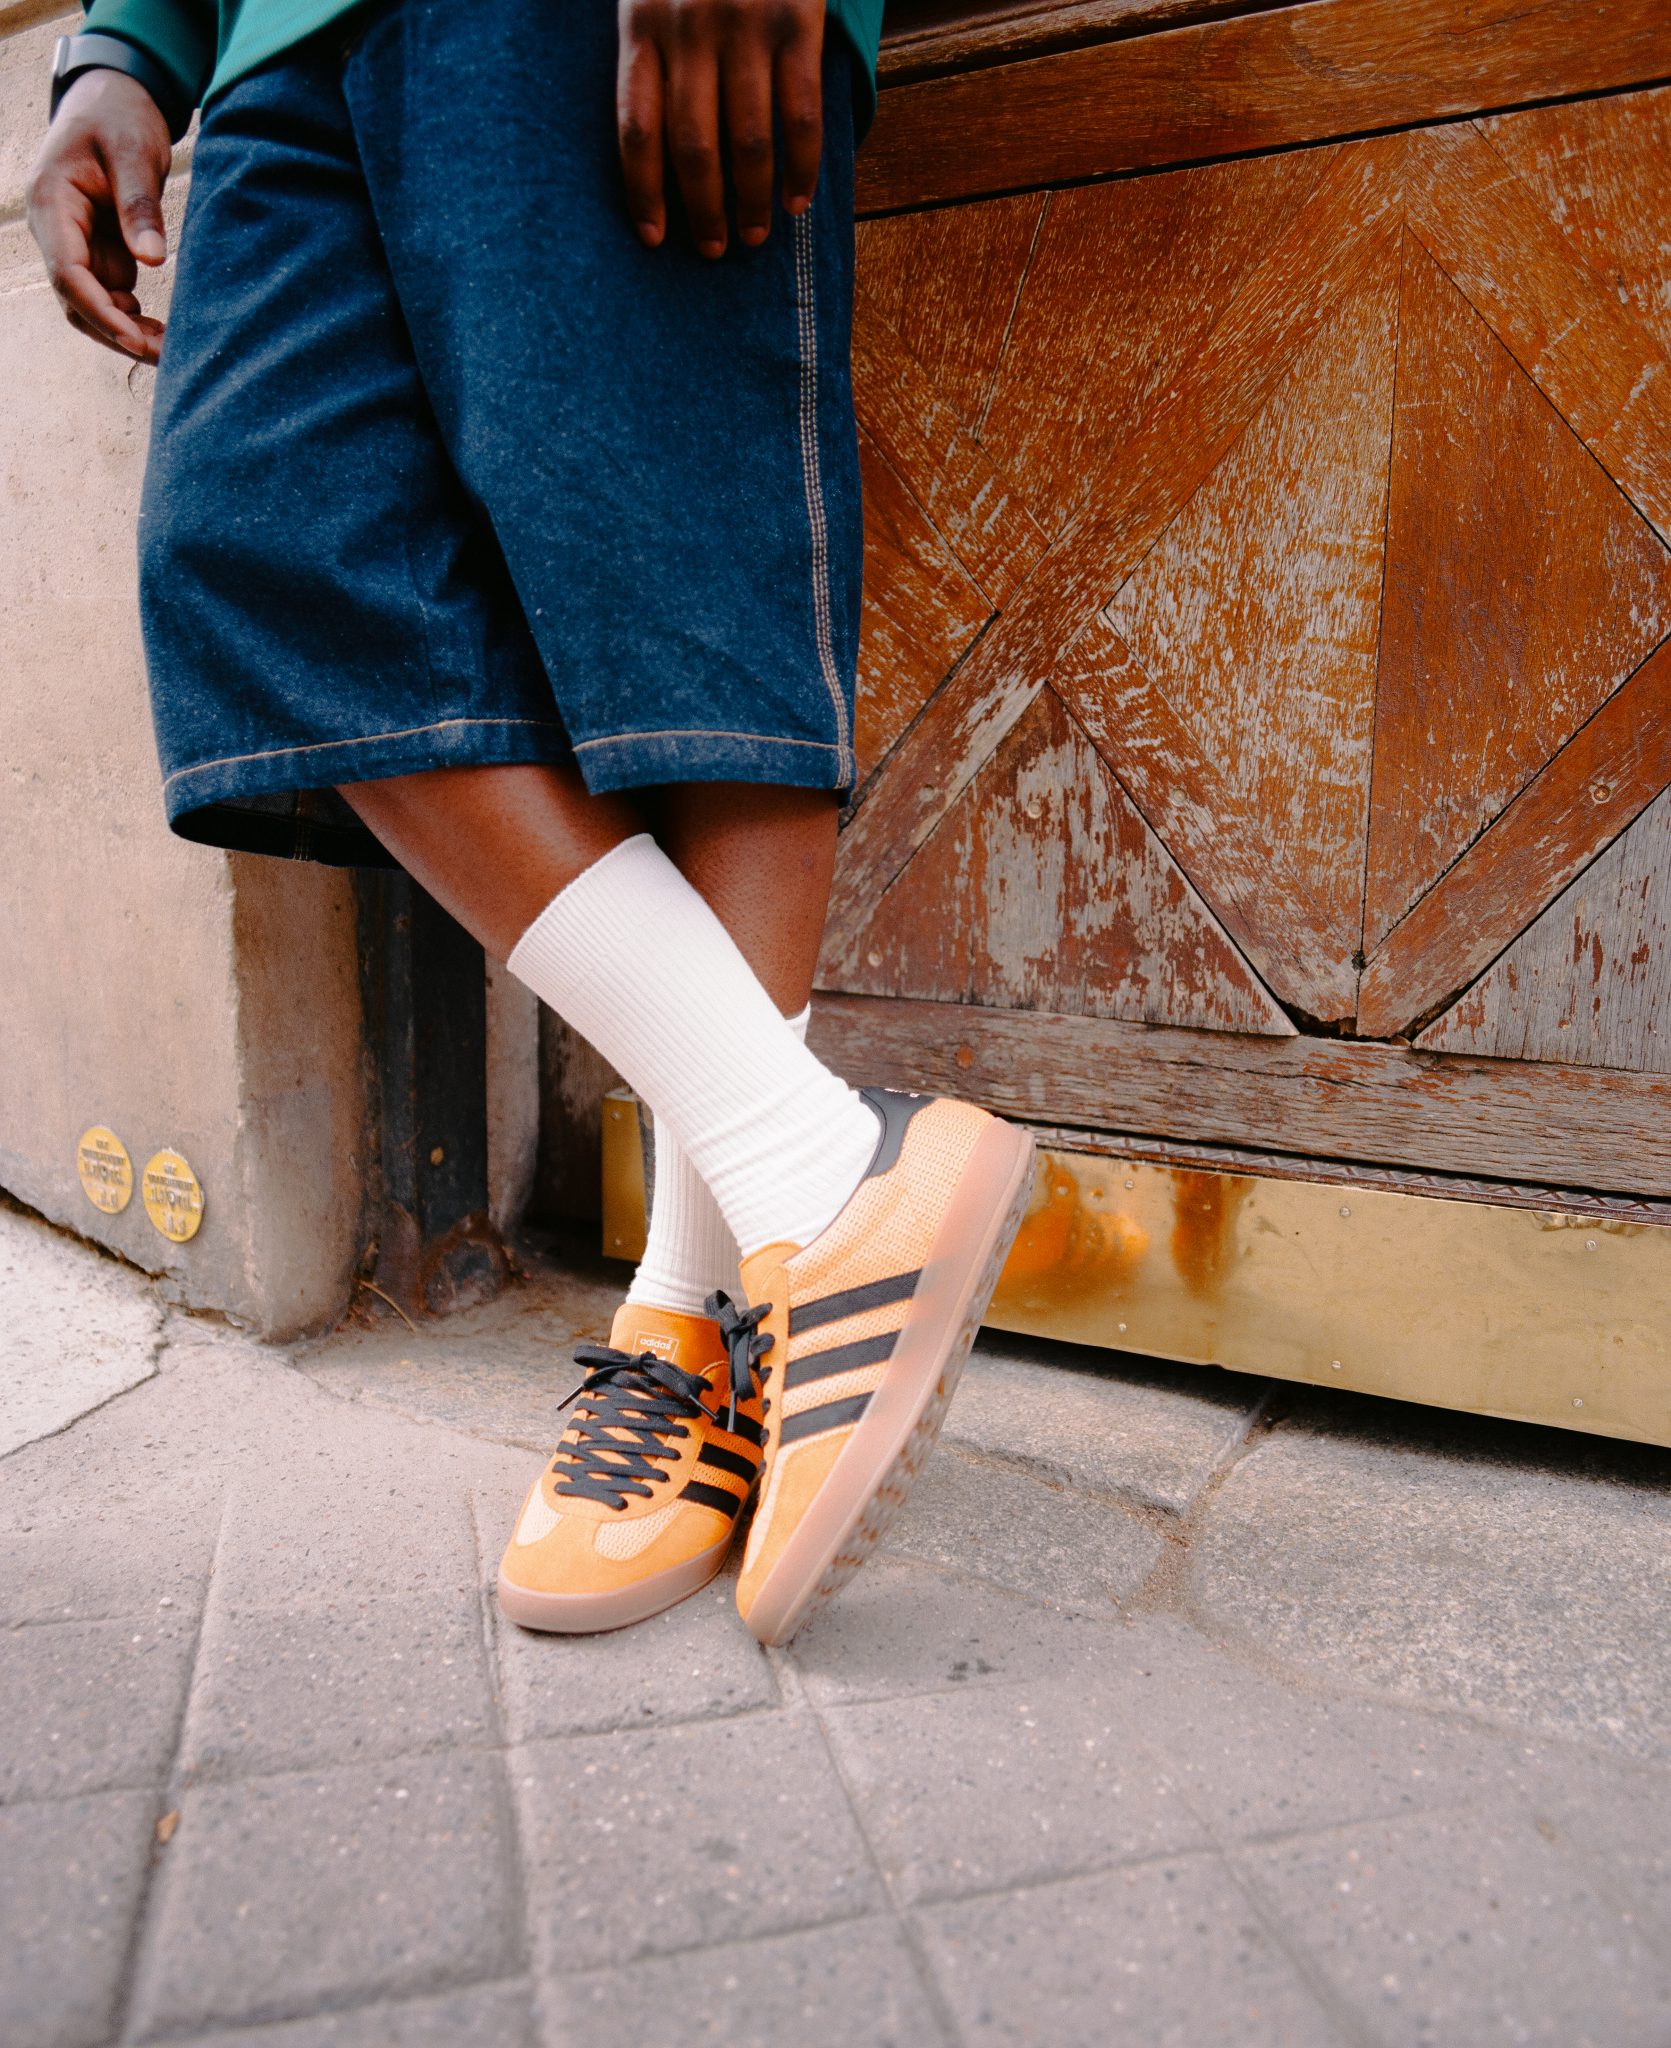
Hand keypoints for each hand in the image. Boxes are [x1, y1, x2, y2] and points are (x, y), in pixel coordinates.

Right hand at [26, 68, 171, 362]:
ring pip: (90, 305)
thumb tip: (152, 262)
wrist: (113, 101)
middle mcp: (55, 230)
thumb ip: (139, 205)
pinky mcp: (96, 251)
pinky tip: (164, 332)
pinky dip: (132, 318)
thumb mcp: (134, 153)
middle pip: (75, 300)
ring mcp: (74, 244)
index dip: (99, 311)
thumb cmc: (119, 117)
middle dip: (115, 333)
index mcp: (52, 203)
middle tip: (166, 356)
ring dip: (125, 332)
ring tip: (171, 350)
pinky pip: (108, 296)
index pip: (66, 272)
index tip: (136, 339)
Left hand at [617, 0, 824, 258]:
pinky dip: (802, 166)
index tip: (653, 238)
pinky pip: (799, 114)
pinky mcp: (793, 23)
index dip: (643, 192)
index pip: (635, 128)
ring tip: (756, 236)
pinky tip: (800, 200)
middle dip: (703, 210)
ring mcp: (743, 28)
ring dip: (751, 200)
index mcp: (642, 24)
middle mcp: (688, 31)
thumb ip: (651, 44)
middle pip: (692, 147)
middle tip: (713, 249)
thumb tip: (659, 140)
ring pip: (746, 141)